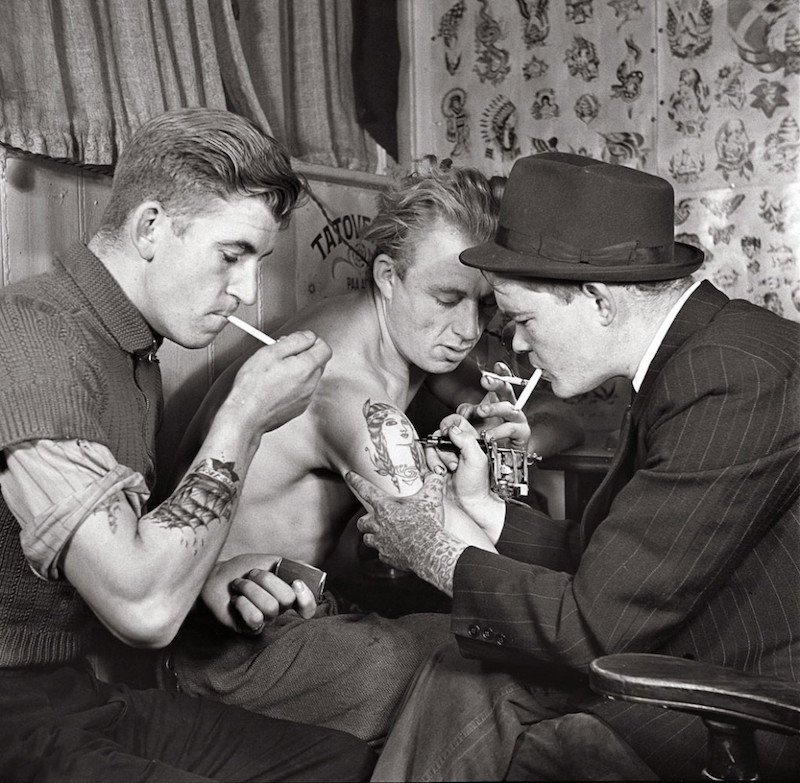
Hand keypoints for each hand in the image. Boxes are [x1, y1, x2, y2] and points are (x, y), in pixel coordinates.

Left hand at [201, 553, 317, 633]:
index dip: (307, 598)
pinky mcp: (248, 628)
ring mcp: (264, 621)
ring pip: (270, 608)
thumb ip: (291, 565)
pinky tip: (235, 599)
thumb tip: (311, 571)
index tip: (296, 583)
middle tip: (252, 574)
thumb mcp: (270, 561)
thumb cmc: (242, 569)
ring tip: (239, 584)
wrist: (215, 576)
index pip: (308, 607)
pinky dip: (243, 603)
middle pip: (287, 600)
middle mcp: (279, 610)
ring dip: (251, 589)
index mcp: (286, 594)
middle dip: (267, 580)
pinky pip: (255, 618)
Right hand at [221, 330, 331, 435]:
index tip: (298, 341)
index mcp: (306, 367)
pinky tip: (277, 385)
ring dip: (298, 370)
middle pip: (318, 362)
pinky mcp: (300, 407)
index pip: (325, 348)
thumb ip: (294, 340)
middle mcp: (311, 384)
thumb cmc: (253, 386)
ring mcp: (306, 398)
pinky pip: (303, 390)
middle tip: (282, 354)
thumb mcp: (270, 352)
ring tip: (276, 371)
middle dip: (304, 354)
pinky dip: (294, 384)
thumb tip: (307, 336)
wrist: (247, 416)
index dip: (311, 341)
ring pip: (310, 376)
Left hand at [344, 470, 464, 596]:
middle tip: (376, 518)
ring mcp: (381, 542)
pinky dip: (386, 549)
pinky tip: (396, 547)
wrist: (430, 552)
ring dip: (373, 535)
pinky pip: (381, 552)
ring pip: (367, 538)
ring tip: (384, 533)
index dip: (356, 481)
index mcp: (385, 507)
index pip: (366, 490)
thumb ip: (433, 483)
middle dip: (366, 519)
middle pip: (362, 521)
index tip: (349, 476)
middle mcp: (378, 524)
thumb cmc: (428, 524)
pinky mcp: (386, 556)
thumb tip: (436, 475)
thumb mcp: (432, 498)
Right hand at [425, 416, 506, 543]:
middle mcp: (455, 447)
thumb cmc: (476, 486)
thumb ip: (466, 439)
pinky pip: (424, 458)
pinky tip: (439, 474)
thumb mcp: (477, 459)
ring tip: (448, 471)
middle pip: (440, 434)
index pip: (456, 421)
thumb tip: (452, 428)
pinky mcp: (433, 466)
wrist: (467, 505)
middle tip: (454, 462)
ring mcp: (443, 457)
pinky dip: (431, 465)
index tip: (449, 434)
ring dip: (437, 459)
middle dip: (444, 449)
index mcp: (469, 441)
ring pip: (431, 446)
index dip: (450, 424)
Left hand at [457, 362, 530, 450]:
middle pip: (507, 390)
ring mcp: (518, 419)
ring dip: (494, 408)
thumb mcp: (475, 421)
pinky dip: (498, 432)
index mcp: (500, 400)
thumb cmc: (489, 435)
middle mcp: (511, 407)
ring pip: (509, 408)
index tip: (497, 365)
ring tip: (481, 411)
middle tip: (484, 381)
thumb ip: (467, 412)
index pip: (502, 382)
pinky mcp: (522, 433)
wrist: (502, 457)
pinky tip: (488, 435)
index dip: (502, 373)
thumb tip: (462, 411)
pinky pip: (511, 429)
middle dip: (497, 383)